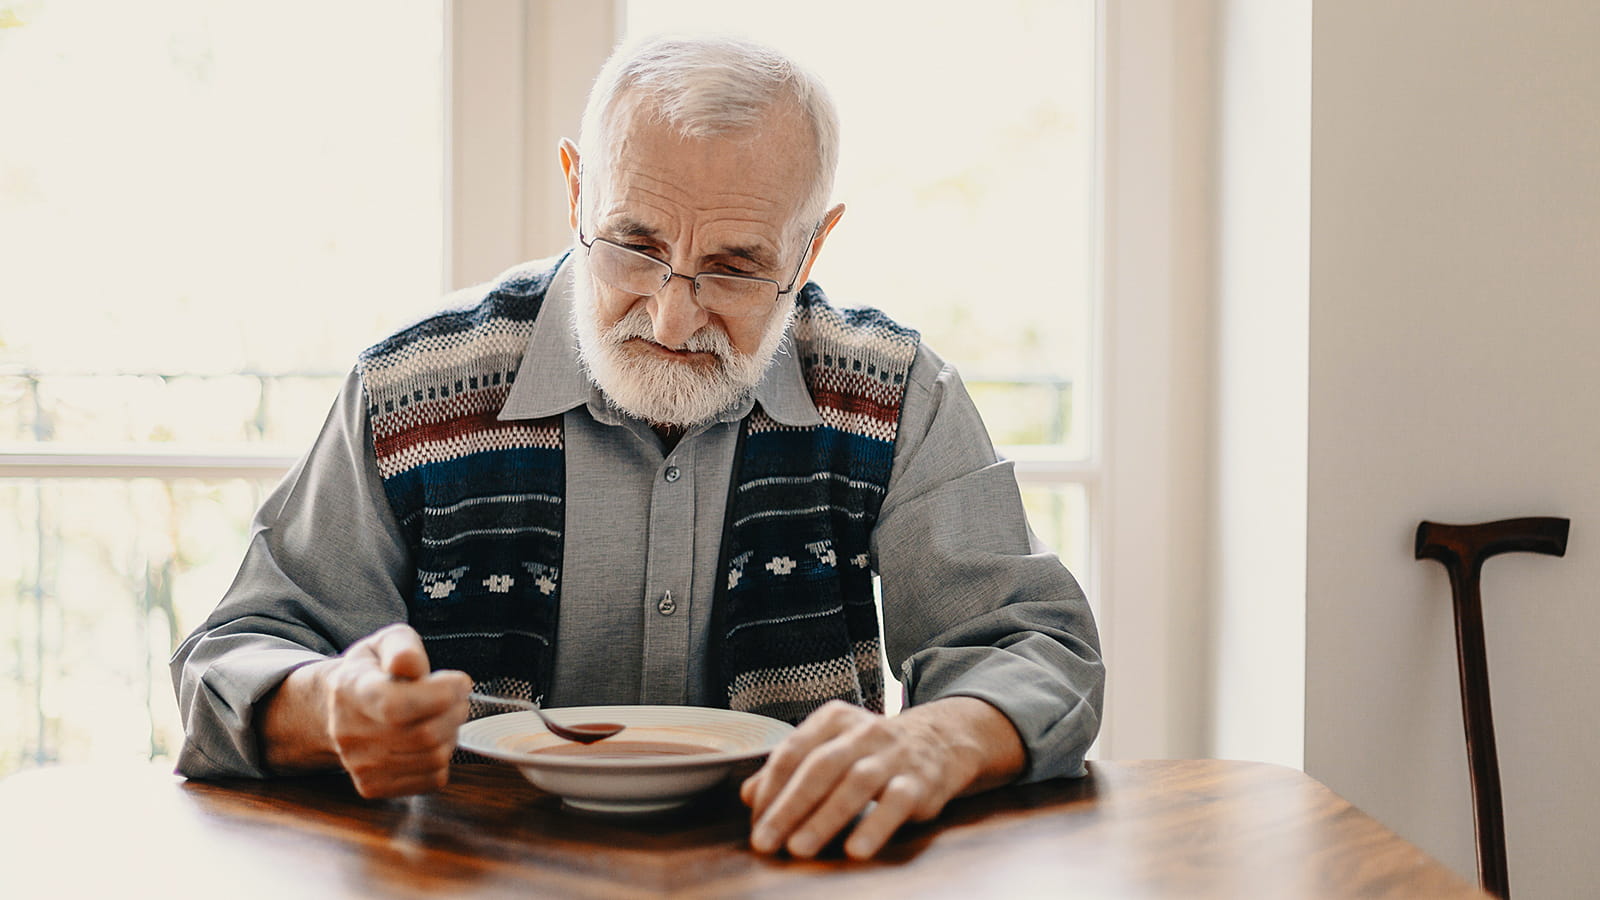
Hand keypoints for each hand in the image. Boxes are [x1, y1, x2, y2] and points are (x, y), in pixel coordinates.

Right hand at [263, 623, 470, 797]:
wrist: (340, 709)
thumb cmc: (373, 672)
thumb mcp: (386, 643)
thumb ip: (402, 648)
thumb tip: (410, 664)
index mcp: (351, 691)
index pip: (396, 705)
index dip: (440, 695)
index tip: (460, 681)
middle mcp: (349, 733)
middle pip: (424, 734)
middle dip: (455, 711)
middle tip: (458, 696)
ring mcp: (360, 765)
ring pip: (433, 758)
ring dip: (452, 733)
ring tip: (444, 715)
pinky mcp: (374, 787)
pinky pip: (432, 779)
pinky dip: (443, 757)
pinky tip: (433, 739)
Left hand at [740, 697, 1024, 859]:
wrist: (941, 739)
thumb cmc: (872, 751)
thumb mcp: (831, 748)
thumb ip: (790, 770)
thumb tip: (748, 795)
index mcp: (834, 720)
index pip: (793, 752)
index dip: (770, 789)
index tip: (755, 823)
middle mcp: (863, 732)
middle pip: (819, 768)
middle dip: (789, 807)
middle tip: (765, 842)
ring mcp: (894, 755)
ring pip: (855, 784)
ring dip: (824, 818)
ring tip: (799, 849)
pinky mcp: (920, 780)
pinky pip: (897, 802)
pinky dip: (875, 826)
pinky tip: (856, 850)